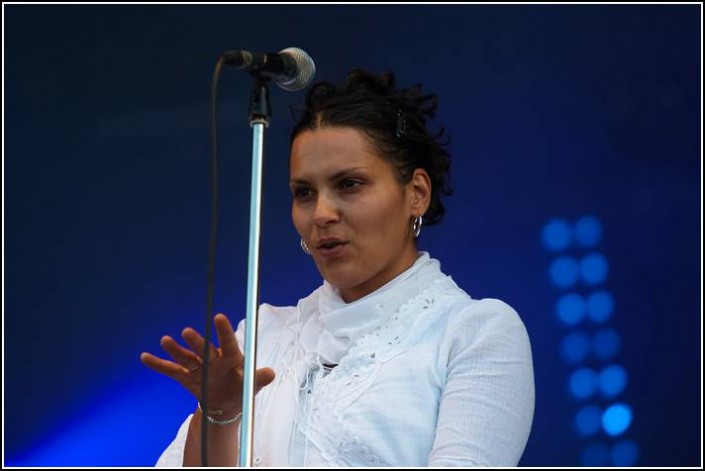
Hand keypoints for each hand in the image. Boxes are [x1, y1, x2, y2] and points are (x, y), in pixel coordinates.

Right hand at [140, 313, 275, 417]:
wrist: (225, 406)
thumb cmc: (241, 391)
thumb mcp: (251, 387)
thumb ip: (258, 379)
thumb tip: (271, 373)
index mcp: (231, 358)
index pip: (228, 343)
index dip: (224, 331)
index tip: (219, 317)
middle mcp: (214, 359)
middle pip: (204, 349)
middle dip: (196, 342)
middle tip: (187, 332)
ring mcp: (199, 367)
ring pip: (186, 357)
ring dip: (176, 350)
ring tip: (165, 340)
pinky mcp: (186, 377)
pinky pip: (171, 370)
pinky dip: (158, 365)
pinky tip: (144, 357)